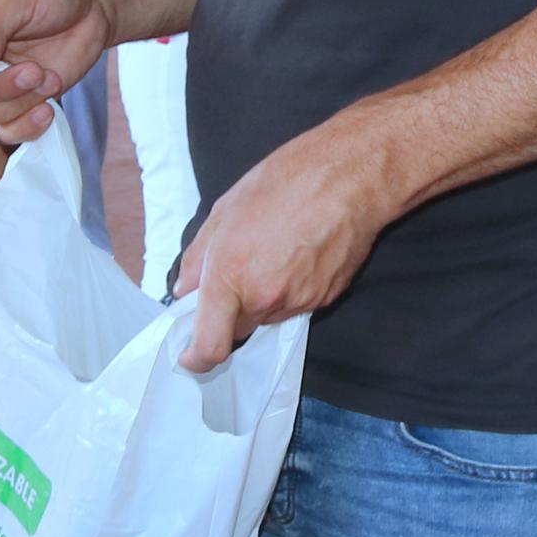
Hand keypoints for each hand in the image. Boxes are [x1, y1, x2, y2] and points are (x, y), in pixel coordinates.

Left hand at [168, 129, 391, 372]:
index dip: (197, 359)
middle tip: (239, 269)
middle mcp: (265, 297)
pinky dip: (291, 287)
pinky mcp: (325, 298)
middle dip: (231, 309)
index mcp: (231, 275)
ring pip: (268, 315)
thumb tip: (185, 289)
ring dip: (263, 295)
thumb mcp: (226, 209)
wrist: (351, 177)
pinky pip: (296, 304)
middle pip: (238, 328)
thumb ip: (199, 258)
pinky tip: (298, 252)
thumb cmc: (288, 182)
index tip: (191, 356)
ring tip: (276, 249)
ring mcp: (299, 301)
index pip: (211, 345)